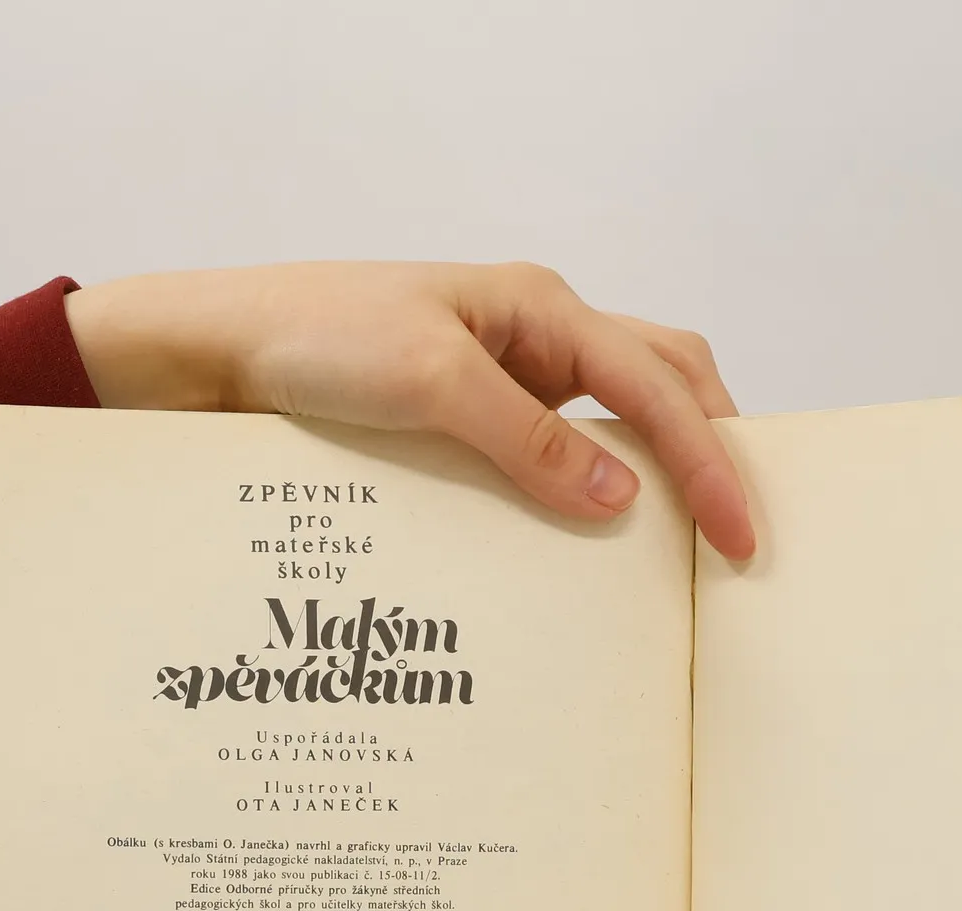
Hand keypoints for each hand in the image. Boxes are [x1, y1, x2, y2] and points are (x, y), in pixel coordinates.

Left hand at [64, 261, 753, 559]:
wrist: (221, 353)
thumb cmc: (315, 340)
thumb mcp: (429, 383)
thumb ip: (528, 439)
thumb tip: (621, 498)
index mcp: (540, 309)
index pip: (659, 386)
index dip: (711, 462)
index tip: (740, 536)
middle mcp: (535, 337)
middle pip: (662, 384)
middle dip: (710, 454)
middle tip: (736, 542)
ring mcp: (504, 377)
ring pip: (613, 419)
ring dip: (654, 475)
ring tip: (681, 549)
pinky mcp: (467, 420)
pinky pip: (549, 455)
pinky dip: (582, 495)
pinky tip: (584, 546)